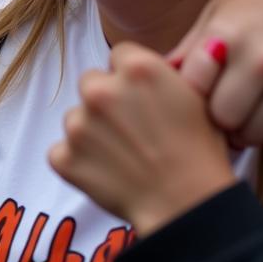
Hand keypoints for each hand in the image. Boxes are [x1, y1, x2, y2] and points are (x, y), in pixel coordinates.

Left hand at [49, 42, 236, 236]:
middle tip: (131, 128)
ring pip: (76, 116)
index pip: (119, 55)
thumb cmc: (200, 154)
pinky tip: (106, 172)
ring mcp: (77, 123)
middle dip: (107, 99)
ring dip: (91, 130)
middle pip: (92, 81)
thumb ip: (163, 74)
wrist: (188, 206)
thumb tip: (146, 66)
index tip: (143, 97)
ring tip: (123, 155)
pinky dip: (78, 160)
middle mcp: (100, 89)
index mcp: (137, 68)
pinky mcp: (63, 156)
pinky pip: (61, 150)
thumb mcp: (197, 98)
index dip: (132, 77)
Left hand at [169, 0, 262, 152]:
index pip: (192, 89)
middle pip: (224, 119)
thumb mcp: (217, 14)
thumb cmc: (257, 4)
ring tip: (245, 114)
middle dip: (217, 120)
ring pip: (257, 135)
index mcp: (227, 37)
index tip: (190, 96)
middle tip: (219, 110)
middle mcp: (262, 61)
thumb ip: (189, 50)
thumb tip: (154, 77)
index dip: (186, 98)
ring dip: (246, 132)